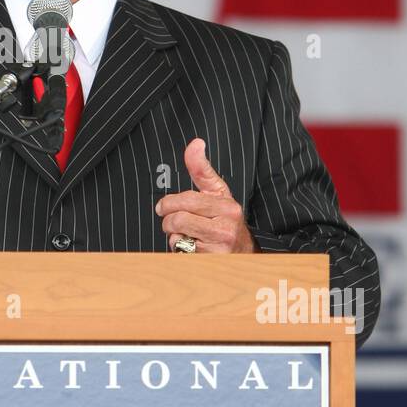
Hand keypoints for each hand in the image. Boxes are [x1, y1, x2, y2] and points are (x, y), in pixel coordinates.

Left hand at [155, 138, 259, 253]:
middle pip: (178, 219)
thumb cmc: (225, 219)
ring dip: (174, 237)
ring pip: (177, 237)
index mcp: (227, 206)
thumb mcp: (217, 192)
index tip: (162, 206)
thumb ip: (201, 169)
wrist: (244, 251)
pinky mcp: (210, 263)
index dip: (169, 203)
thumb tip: (196, 144)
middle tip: (172, 222)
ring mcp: (219, 247)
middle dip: (169, 221)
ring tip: (186, 234)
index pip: (187, 200)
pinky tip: (193, 248)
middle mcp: (226, 227)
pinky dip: (180, 251)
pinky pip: (181, 254)